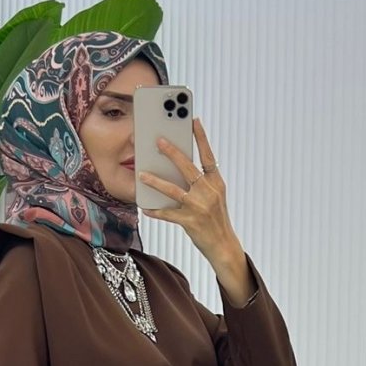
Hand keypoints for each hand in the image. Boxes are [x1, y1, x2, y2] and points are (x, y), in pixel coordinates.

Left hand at [139, 117, 236, 263]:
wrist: (223, 245)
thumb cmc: (215, 218)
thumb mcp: (215, 196)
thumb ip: (201, 181)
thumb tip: (179, 166)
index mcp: (216, 183)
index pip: (208, 156)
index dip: (201, 138)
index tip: (194, 120)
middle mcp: (208, 192)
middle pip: (188, 168)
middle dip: (172, 153)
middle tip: (159, 140)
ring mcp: (199, 207)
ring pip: (173, 190)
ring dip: (156, 181)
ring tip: (142, 174)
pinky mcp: (190, 222)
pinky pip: (168, 214)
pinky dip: (156, 211)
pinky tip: (145, 207)